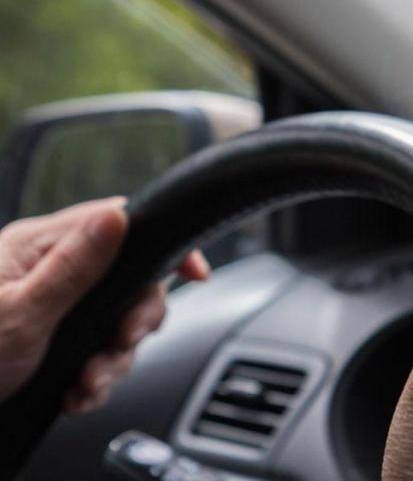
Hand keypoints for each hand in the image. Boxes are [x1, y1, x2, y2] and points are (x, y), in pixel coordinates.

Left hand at [0, 198, 208, 412]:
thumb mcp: (21, 314)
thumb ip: (75, 266)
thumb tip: (119, 217)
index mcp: (39, 247)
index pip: (118, 222)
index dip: (161, 246)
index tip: (192, 274)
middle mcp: (50, 271)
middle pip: (129, 281)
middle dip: (134, 322)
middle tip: (121, 345)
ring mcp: (54, 307)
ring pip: (117, 325)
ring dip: (112, 361)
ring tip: (86, 385)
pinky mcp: (54, 341)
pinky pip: (98, 353)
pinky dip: (95, 379)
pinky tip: (76, 394)